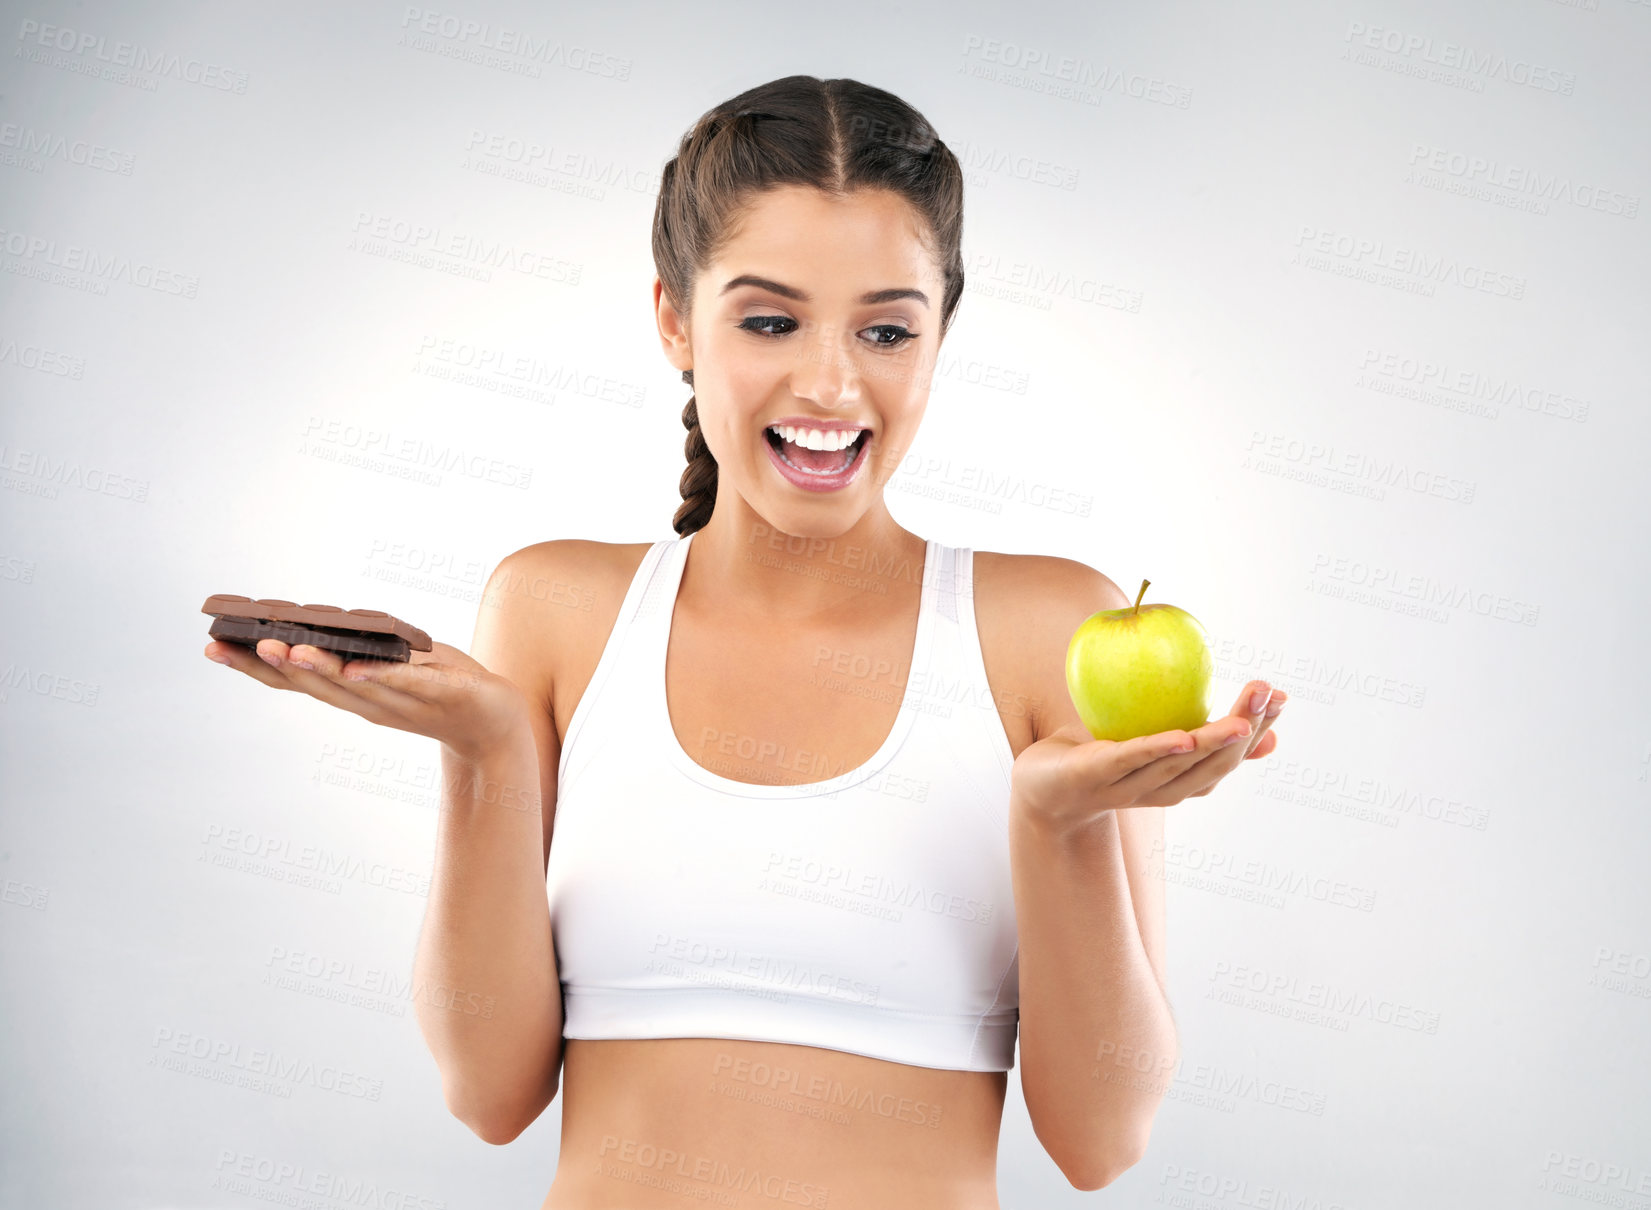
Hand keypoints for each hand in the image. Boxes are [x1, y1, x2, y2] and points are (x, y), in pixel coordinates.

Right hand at [203, 635, 530, 762]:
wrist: (497, 722)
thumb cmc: (443, 684)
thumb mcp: (394, 661)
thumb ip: (359, 649)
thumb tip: (318, 625)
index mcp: (353, 691)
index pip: (294, 679)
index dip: (252, 665)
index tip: (211, 645)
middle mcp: (368, 701)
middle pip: (310, 683)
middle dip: (268, 663)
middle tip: (227, 644)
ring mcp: (402, 700)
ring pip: (351, 683)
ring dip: (316, 667)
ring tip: (283, 649)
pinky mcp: (441, 693)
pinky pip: (407, 684)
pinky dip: (381, 676)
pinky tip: (356, 669)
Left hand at [1012, 680, 1286, 829]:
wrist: (1037, 789)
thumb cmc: (1096, 758)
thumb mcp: (1147, 741)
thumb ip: (1192, 733)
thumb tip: (1245, 715)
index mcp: (1178, 783)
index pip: (1228, 760)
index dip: (1259, 731)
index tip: (1282, 697)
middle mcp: (1160, 791)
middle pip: (1211, 765)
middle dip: (1246, 731)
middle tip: (1269, 692)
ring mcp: (1126, 787)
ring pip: (1178, 767)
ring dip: (1213, 741)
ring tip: (1243, 720)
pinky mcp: (1091, 776)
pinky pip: (1128, 761)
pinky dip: (1156, 751)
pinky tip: (1181, 737)